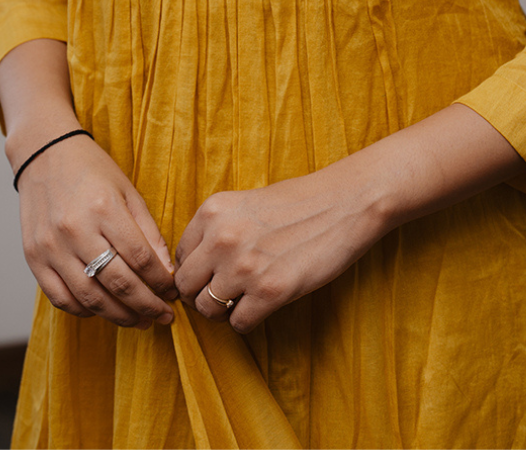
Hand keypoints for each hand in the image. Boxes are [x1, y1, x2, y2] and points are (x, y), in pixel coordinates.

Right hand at [15, 135, 176, 328]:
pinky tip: (104, 311)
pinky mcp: (33, 258)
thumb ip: (148, 232)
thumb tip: (166, 272)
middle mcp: (76, 230)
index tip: (174, 292)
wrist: (45, 154)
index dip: (161, 282)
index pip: (140, 258)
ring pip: (90, 298)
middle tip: (164, 316)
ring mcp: (51, 247)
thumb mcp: (128, 191)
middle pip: (118, 283)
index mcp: (104, 209)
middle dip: (147, 306)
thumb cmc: (92, 170)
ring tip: (140, 320)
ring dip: (119, 316)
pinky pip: (60, 298)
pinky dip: (84, 311)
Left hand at [173, 165, 385, 332]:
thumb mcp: (246, 203)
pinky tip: (264, 304)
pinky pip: (238, 323)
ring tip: (245, 299)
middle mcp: (222, 238)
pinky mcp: (270, 291)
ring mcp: (245, 266)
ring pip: (208, 309)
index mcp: (212, 211)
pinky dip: (248, 320)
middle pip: (185, 287)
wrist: (345, 202)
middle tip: (224, 294)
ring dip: (223, 310)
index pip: (180, 257)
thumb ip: (218, 230)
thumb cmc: (299, 202)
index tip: (212, 274)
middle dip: (201, 295)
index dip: (196, 270)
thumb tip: (196, 267)